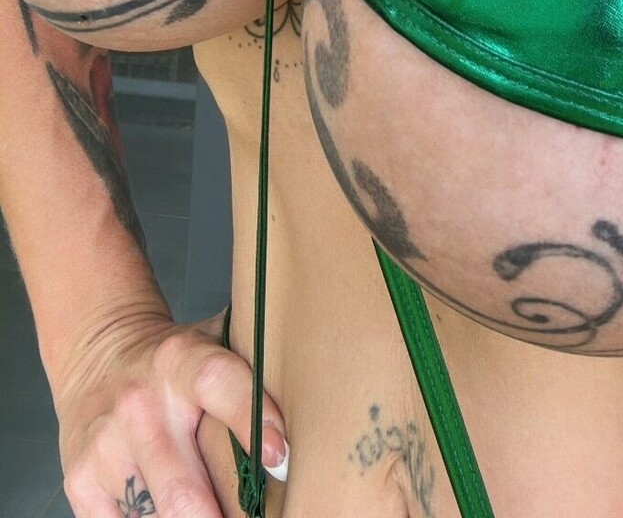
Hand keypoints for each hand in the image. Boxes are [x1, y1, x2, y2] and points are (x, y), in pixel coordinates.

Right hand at [53, 304, 287, 516]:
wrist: (98, 350)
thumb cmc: (176, 359)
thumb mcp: (213, 342)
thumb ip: (256, 362)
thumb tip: (322, 385)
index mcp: (181, 361)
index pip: (220, 384)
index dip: (252, 421)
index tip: (281, 458)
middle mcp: (140, 404)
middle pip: (182, 490)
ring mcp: (105, 445)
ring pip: (156, 517)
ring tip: (218, 514)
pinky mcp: (80, 480)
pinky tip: (169, 513)